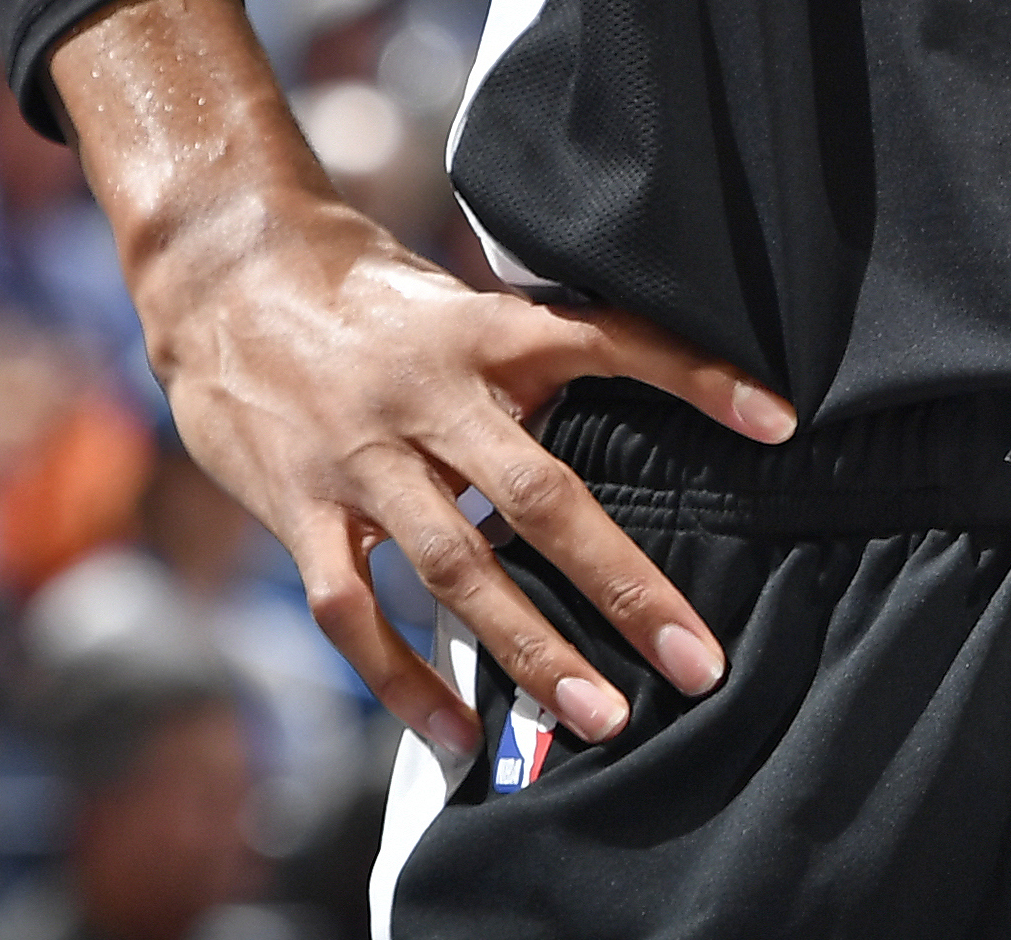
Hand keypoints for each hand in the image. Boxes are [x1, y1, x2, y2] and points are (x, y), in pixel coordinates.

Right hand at [138, 181, 793, 760]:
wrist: (229, 278)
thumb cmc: (371, 296)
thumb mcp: (466, 305)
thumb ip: (537, 362)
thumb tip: (641, 415)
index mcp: (488, 329)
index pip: (613, 341)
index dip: (697, 376)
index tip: (781, 422)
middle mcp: (430, 395)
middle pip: (541, 497)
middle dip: (626, 586)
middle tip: (698, 656)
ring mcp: (361, 459)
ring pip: (455, 570)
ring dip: (532, 651)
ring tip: (603, 716)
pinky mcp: (300, 511)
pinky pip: (354, 611)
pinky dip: (405, 679)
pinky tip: (461, 732)